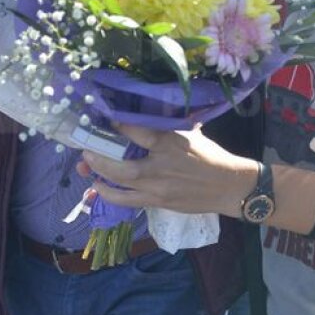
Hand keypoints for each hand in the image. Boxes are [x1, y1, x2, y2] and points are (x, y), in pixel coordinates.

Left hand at [78, 123, 258, 217]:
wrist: (229, 186)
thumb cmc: (212, 157)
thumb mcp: (193, 134)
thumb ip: (171, 126)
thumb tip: (153, 113)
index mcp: (171, 143)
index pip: (139, 132)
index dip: (119, 125)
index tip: (106, 120)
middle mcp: (162, 166)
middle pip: (122, 165)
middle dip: (100, 158)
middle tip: (85, 150)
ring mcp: (159, 187)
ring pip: (122, 185)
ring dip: (100, 177)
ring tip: (87, 169)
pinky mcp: (159, 202)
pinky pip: (129, 201)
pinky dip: (111, 195)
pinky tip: (99, 189)